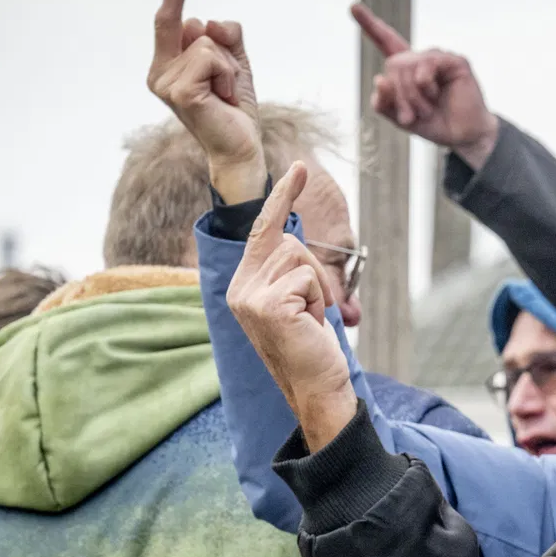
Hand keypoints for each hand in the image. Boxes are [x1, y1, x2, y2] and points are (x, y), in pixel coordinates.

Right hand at [148, 0, 266, 202]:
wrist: (241, 147)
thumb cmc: (234, 107)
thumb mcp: (234, 61)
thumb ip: (224, 36)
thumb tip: (208, 21)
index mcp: (167, 64)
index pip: (171, 17)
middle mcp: (159, 72)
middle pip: (189, 23)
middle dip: (204, 21)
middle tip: (218, 53)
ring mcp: (166, 83)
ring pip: (206, 41)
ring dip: (228, 66)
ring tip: (225, 94)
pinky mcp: (180, 92)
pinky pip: (211, 57)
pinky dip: (227, 74)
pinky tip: (223, 98)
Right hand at [227, 162, 358, 448]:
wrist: (316, 388)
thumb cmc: (310, 347)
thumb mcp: (294, 302)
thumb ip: (284, 271)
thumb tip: (290, 234)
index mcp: (241, 285)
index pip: (262, 231)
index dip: (282, 198)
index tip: (299, 168)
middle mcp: (238, 288)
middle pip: (288, 241)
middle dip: (313, 271)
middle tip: (312, 311)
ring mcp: (249, 296)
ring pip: (299, 258)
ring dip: (316, 289)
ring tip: (308, 321)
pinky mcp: (268, 304)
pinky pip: (306, 278)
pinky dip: (318, 300)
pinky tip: (309, 326)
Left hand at [352, 2, 500, 169]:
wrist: (462, 135)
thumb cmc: (434, 124)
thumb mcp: (400, 118)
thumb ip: (383, 103)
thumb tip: (379, 79)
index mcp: (407, 69)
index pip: (386, 42)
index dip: (370, 25)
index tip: (353, 7)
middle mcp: (421, 59)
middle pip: (393, 64)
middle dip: (398, 94)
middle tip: (409, 117)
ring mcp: (438, 58)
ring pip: (407, 66)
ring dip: (411, 95)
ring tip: (426, 111)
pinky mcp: (454, 61)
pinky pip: (426, 64)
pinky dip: (424, 84)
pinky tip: (435, 94)